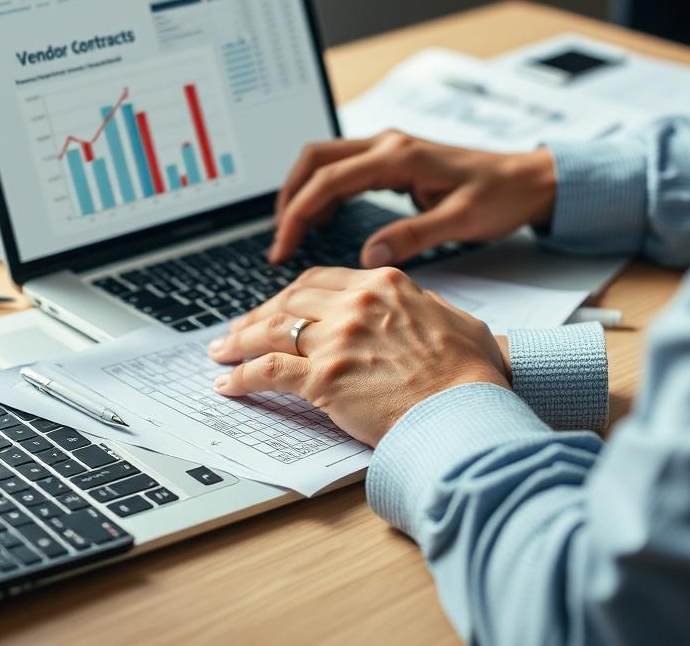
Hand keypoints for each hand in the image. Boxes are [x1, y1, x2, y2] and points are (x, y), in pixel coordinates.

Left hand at [207, 267, 510, 446]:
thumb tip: (406, 307)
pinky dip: (241, 375)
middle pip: (289, 302)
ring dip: (239, 341)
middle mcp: (354, 304)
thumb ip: (416, 304)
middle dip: (258, 315)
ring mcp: (336, 339)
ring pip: (271, 330)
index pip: (320, 281)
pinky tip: (229, 383)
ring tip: (221, 351)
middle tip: (240, 328)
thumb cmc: (468, 372)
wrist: (466, 408)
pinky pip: (267, 371)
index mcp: (383, 284)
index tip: (277, 307)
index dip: (290, 296)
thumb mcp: (449, 317)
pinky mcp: (323, 378)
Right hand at [269, 130, 556, 265]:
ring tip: (292, 233)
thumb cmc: (501, 197)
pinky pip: (343, 167)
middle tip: (280, 240)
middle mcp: (388, 144)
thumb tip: (370, 256)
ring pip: (325, 160)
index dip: (298, 214)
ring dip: (302, 192)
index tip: (283, 248)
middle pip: (315, 159)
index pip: (328, 180)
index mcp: (399, 157)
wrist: (528, 179)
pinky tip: (321, 219)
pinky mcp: (394, 158)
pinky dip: (323, 191)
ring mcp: (389, 147)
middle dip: (289, 197)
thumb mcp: (461, 221)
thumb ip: (414, 236)